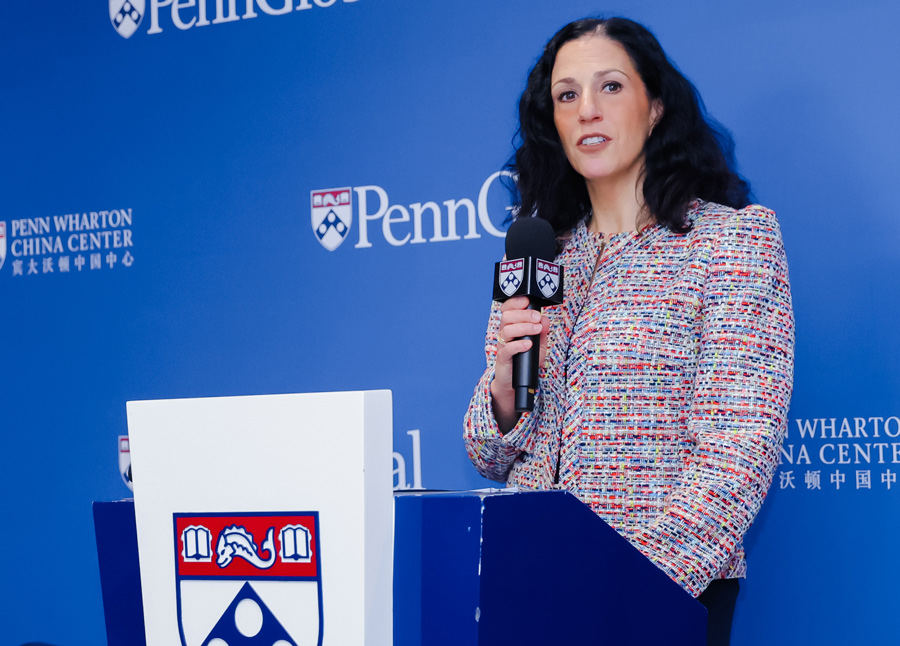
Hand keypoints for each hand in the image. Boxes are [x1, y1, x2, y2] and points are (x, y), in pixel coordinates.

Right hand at [490, 296, 549, 433]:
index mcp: (511, 326)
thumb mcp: (539, 344)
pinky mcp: (503, 358)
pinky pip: (507, 348)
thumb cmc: (525, 359)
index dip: (516, 302)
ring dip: (524, 327)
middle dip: (524, 314)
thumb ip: (543, 331)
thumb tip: (545, 319)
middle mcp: (504, 334)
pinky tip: (528, 344)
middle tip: (537, 318)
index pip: (508, 309)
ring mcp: (503, 346)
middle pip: (507, 316)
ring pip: (506, 330)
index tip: (527, 301)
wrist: (514, 381)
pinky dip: (519, 344)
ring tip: (536, 330)